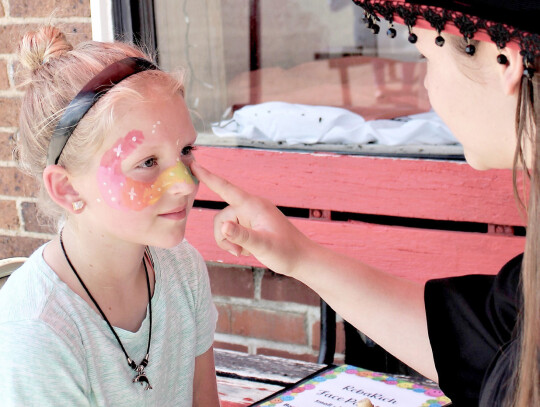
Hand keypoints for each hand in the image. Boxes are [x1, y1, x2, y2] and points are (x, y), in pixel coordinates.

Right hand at [190, 162, 312, 275]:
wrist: (301, 259)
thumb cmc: (286, 252)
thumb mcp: (263, 246)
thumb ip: (242, 236)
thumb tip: (222, 226)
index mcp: (253, 205)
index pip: (226, 188)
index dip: (208, 177)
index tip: (193, 164)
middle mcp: (250, 207)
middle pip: (221, 216)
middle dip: (224, 236)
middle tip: (237, 252)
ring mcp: (251, 216)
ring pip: (225, 225)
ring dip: (229, 241)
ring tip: (244, 252)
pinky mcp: (251, 225)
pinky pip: (232, 230)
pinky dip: (235, 242)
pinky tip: (247, 250)